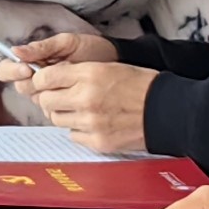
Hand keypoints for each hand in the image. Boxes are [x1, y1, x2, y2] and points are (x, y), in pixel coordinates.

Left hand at [10, 52, 155, 151]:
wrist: (167, 110)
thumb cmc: (140, 85)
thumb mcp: (107, 67)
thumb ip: (77, 72)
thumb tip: (49, 77)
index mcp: (89, 74)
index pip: (44, 77)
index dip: (41, 79)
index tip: (45, 81)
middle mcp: (86, 98)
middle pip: (46, 100)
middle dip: (50, 97)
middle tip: (61, 96)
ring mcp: (91, 122)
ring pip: (57, 119)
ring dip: (64, 114)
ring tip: (81, 109)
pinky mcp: (98, 141)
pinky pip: (73, 135)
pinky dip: (78, 129)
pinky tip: (93, 122)